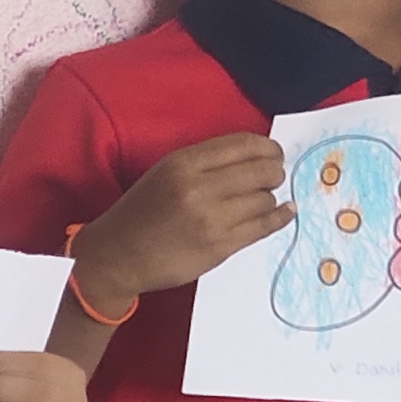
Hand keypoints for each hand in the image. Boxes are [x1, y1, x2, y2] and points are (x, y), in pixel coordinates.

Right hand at [71, 134, 289, 304]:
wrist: (116, 256)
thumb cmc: (141, 212)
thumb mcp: (165, 173)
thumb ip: (206, 162)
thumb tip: (259, 157)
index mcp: (183, 163)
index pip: (245, 145)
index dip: (268, 149)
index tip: (274, 155)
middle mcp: (199, 188)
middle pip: (263, 171)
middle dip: (274, 173)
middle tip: (272, 179)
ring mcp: (211, 219)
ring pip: (266, 199)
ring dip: (269, 199)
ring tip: (258, 202)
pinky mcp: (220, 246)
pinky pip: (264, 227)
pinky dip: (279, 218)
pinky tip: (284, 213)